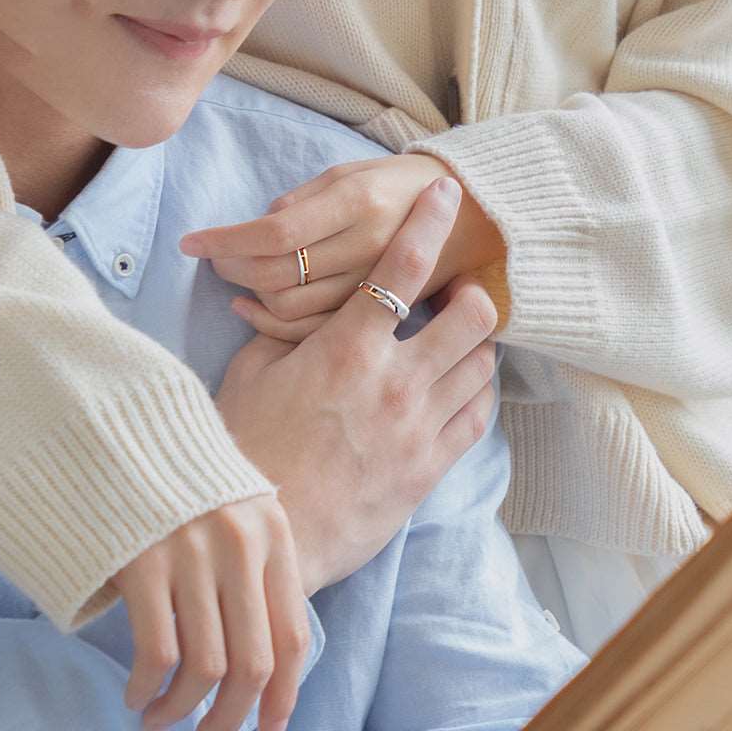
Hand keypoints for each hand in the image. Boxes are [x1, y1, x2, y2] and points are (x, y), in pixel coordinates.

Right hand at [111, 494, 309, 730]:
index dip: (284, 695)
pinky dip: (147, 687)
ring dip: (181, 711)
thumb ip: (260, 573)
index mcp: (274, 535)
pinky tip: (138, 692)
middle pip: (252, 663)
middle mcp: (240, 546)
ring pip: (204, 668)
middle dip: (230, 719)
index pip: (291, 636)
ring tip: (162, 719)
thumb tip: (268, 664)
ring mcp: (192, 554)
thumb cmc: (191, 491)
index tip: (269, 728)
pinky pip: (157, 653)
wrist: (132, 441)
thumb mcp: (244, 516)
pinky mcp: (143, 563)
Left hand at [180, 154, 504, 340]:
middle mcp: (363, 249)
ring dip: (248, 294)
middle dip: (231, 267)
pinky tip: (254, 307)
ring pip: (290, 307)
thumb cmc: (404, 187)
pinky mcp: (374, 315)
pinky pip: (313, 330)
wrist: (472, 222)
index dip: (226, 239)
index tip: (193, 240)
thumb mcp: (355, 173)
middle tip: (212, 257)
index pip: (275, 231)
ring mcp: (370, 288)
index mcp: (358, 204)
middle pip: (276, 274)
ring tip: (232, 278)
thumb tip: (258, 224)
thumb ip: (305, 199)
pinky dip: (273, 324)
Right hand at [214, 177, 497, 595]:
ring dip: (475, 344)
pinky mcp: (429, 468)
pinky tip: (458, 386)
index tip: (447, 196)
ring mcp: (418, 427)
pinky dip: (476, 392)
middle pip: (470, 316)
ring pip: (482, 366)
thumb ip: (283, 331)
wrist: (267, 535)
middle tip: (455, 293)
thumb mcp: (252, 375)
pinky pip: (478, 418)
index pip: (400, 270)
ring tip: (457, 341)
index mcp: (345, 349)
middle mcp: (393, 382)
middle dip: (472, 294)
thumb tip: (288, 300)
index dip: (429, 224)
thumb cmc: (248, 448)